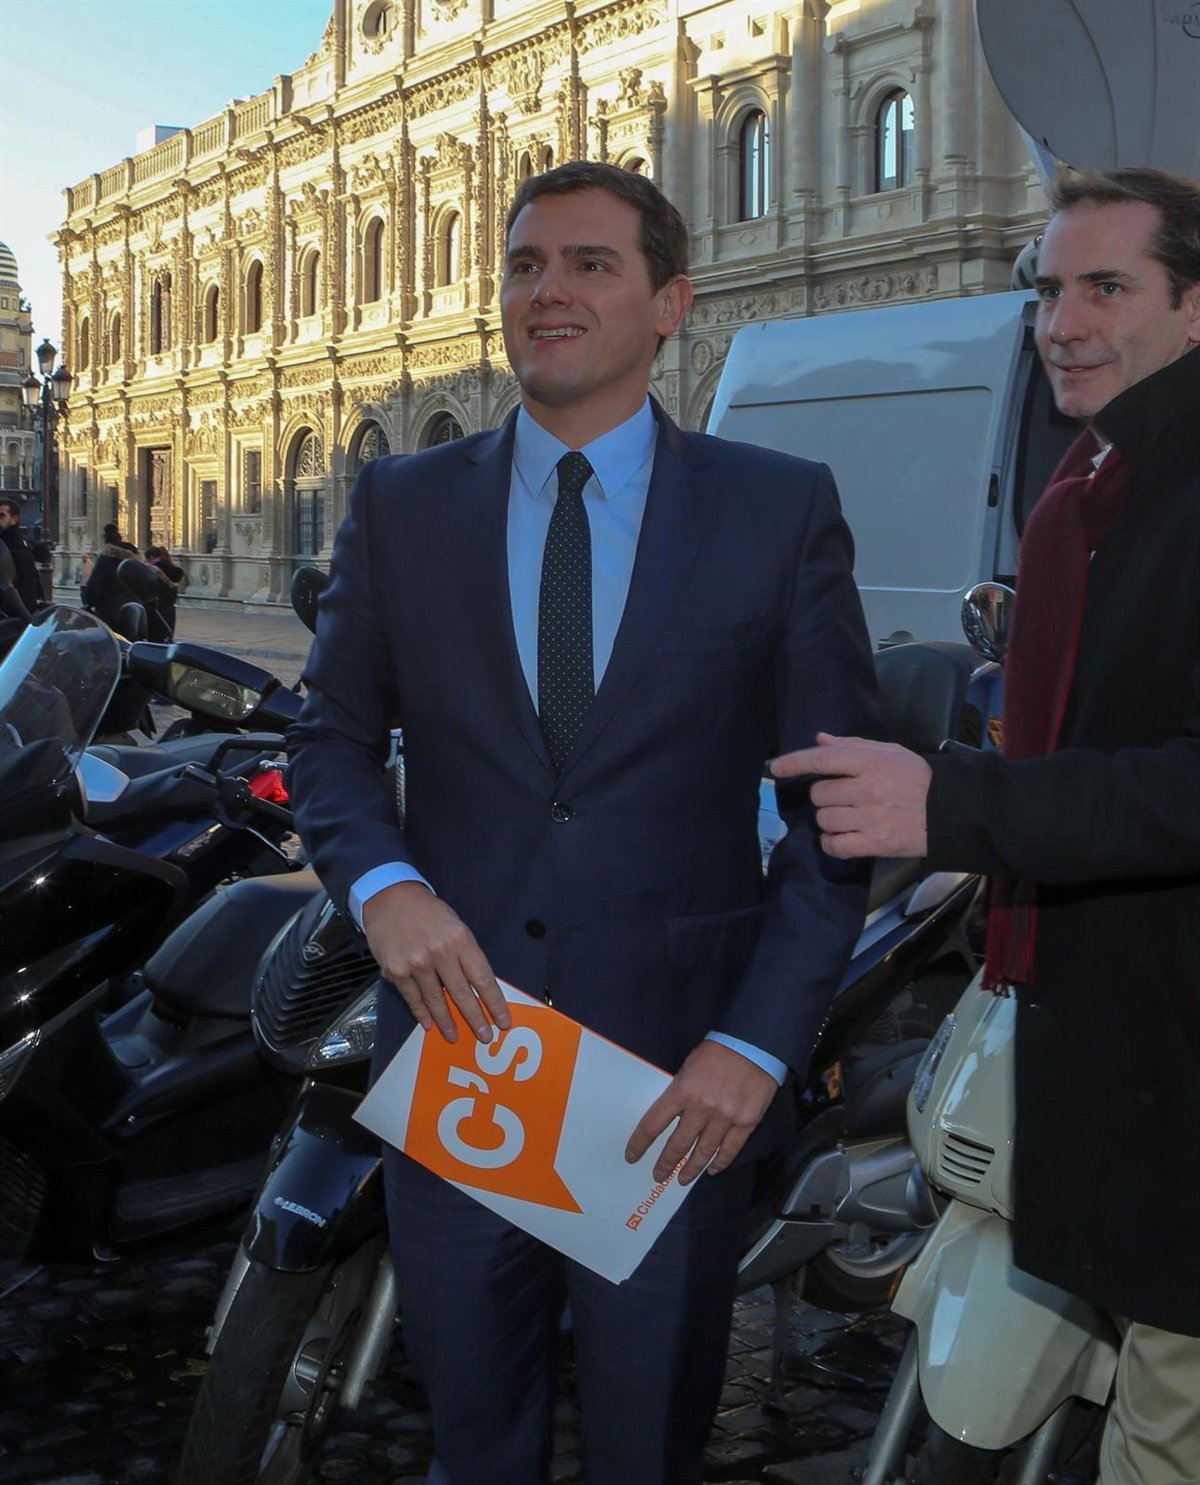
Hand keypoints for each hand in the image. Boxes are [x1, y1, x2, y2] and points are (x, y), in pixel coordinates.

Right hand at [361, 880, 509, 1044]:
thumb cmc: (427, 912)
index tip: (503, 1020)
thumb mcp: (455, 925)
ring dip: (447, 1021)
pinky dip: (421, 1013)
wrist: (390, 898)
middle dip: (475, 1018)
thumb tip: (478, 985)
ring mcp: (417, 964)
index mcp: (461, 940)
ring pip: (436, 1000)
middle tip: (485, 1036)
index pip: (483, 978)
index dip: (494, 1002)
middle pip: (463, 994)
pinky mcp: (397, 971)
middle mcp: (440, 953)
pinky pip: (413, 998)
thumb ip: (465, 954)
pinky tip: (429, 1024)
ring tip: (454, 1036)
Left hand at [625, 1041, 778, 1185]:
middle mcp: (701, 1109)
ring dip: (691, 1169)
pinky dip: (720, 1163)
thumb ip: (680, 1092)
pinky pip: (730, 1150)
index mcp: (681, 1091)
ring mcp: (725, 1118)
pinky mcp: (746, 1123)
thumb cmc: (717, 1053)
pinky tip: (712, 1170)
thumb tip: (671, 1116)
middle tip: (658, 1175)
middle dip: (665, 1164)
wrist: (754, 1046)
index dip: (640, 1144)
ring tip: (683, 1179)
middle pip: (678, 1145)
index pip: (653, 1124)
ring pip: (704, 1152)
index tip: (632, 1156)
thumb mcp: (688, 1067)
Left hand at [771, 732, 930, 858]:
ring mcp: (869, 818)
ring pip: (824, 819)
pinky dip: (832, 843)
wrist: (952, 811)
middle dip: (825, 795)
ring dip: (829, 820)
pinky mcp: (874, 843)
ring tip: (848, 817)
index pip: (822, 759)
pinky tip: (843, 838)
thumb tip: (819, 740)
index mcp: (870, 762)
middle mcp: (866, 789)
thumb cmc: (918, 778)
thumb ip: (852, 746)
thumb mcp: (890, 752)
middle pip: (819, 793)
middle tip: (844, 797)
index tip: (775, 767)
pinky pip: (834, 845)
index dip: (794, 762)